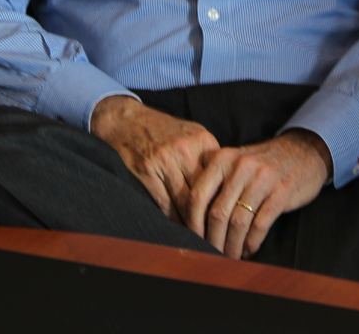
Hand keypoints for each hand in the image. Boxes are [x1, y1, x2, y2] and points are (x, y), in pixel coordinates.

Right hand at [89, 95, 219, 222]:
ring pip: (185, 202)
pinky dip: (173, 220)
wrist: (129, 121)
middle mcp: (185, 149)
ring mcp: (165, 160)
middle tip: (218, 235)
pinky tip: (180, 229)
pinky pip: (165, 204)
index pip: (220, 177)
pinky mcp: (147, 171)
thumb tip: (229, 186)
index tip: (229, 218)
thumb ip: (210, 157)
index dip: (225, 201)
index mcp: (202, 140)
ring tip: (201, 238)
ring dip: (193, 224)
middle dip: (211, 216)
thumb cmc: (165, 131)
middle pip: (204, 192)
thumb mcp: (193, 133)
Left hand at [186, 129, 331, 259]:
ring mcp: (262, 179)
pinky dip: (252, 243)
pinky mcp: (281, 192)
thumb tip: (193, 217)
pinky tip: (249, 250)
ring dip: (232, 246)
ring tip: (231, 257)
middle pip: (217, 213)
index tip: (193, 240)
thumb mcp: (236, 160)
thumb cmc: (263, 163)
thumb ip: (215, 180)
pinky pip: (260, 225)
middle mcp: (240, 166)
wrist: (303, 150)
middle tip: (212, 255)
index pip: (198, 195)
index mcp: (224, 159)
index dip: (193, 223)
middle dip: (213, 240)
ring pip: (238, 223)